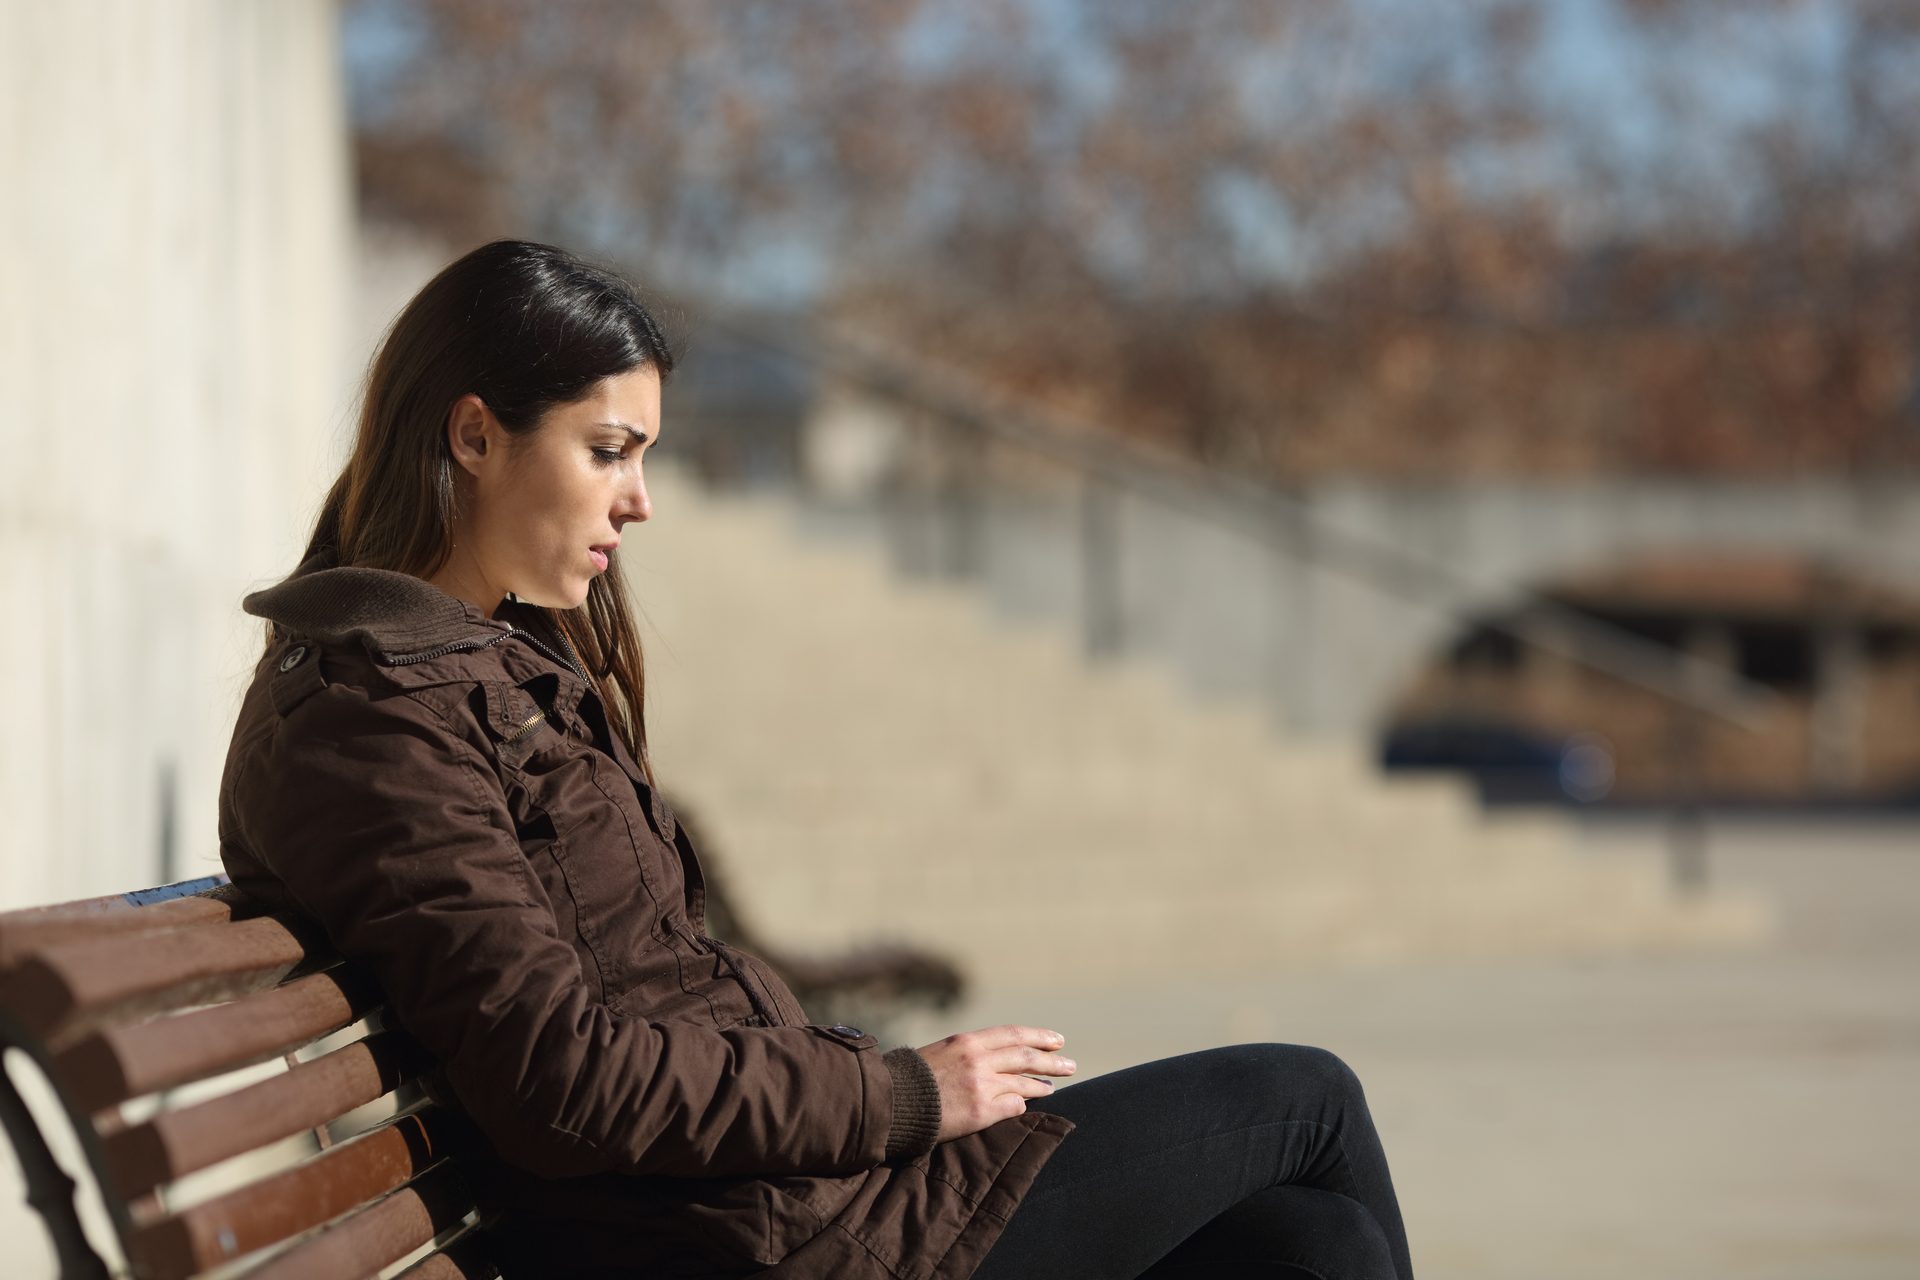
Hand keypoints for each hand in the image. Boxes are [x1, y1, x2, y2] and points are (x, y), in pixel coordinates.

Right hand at [916, 1025, 1075, 1141]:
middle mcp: (978, 1060)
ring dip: (1042, 1084)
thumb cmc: (912, 1078)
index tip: (1056, 1040)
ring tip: (1053, 1086)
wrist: (893, 1102)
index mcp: (967, 1041)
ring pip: (1024, 1083)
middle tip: (1070, 1065)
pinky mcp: (980, 1112)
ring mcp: (981, 1086)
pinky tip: (1029, 1104)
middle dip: (1051, 1060)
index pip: (1013, 1034)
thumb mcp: (941, 1052)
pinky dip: (1022, 1103)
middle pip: (1026, 1056)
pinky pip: (1012, 1105)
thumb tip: (995, 1057)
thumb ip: (969, 1052)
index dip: (1038, 1036)